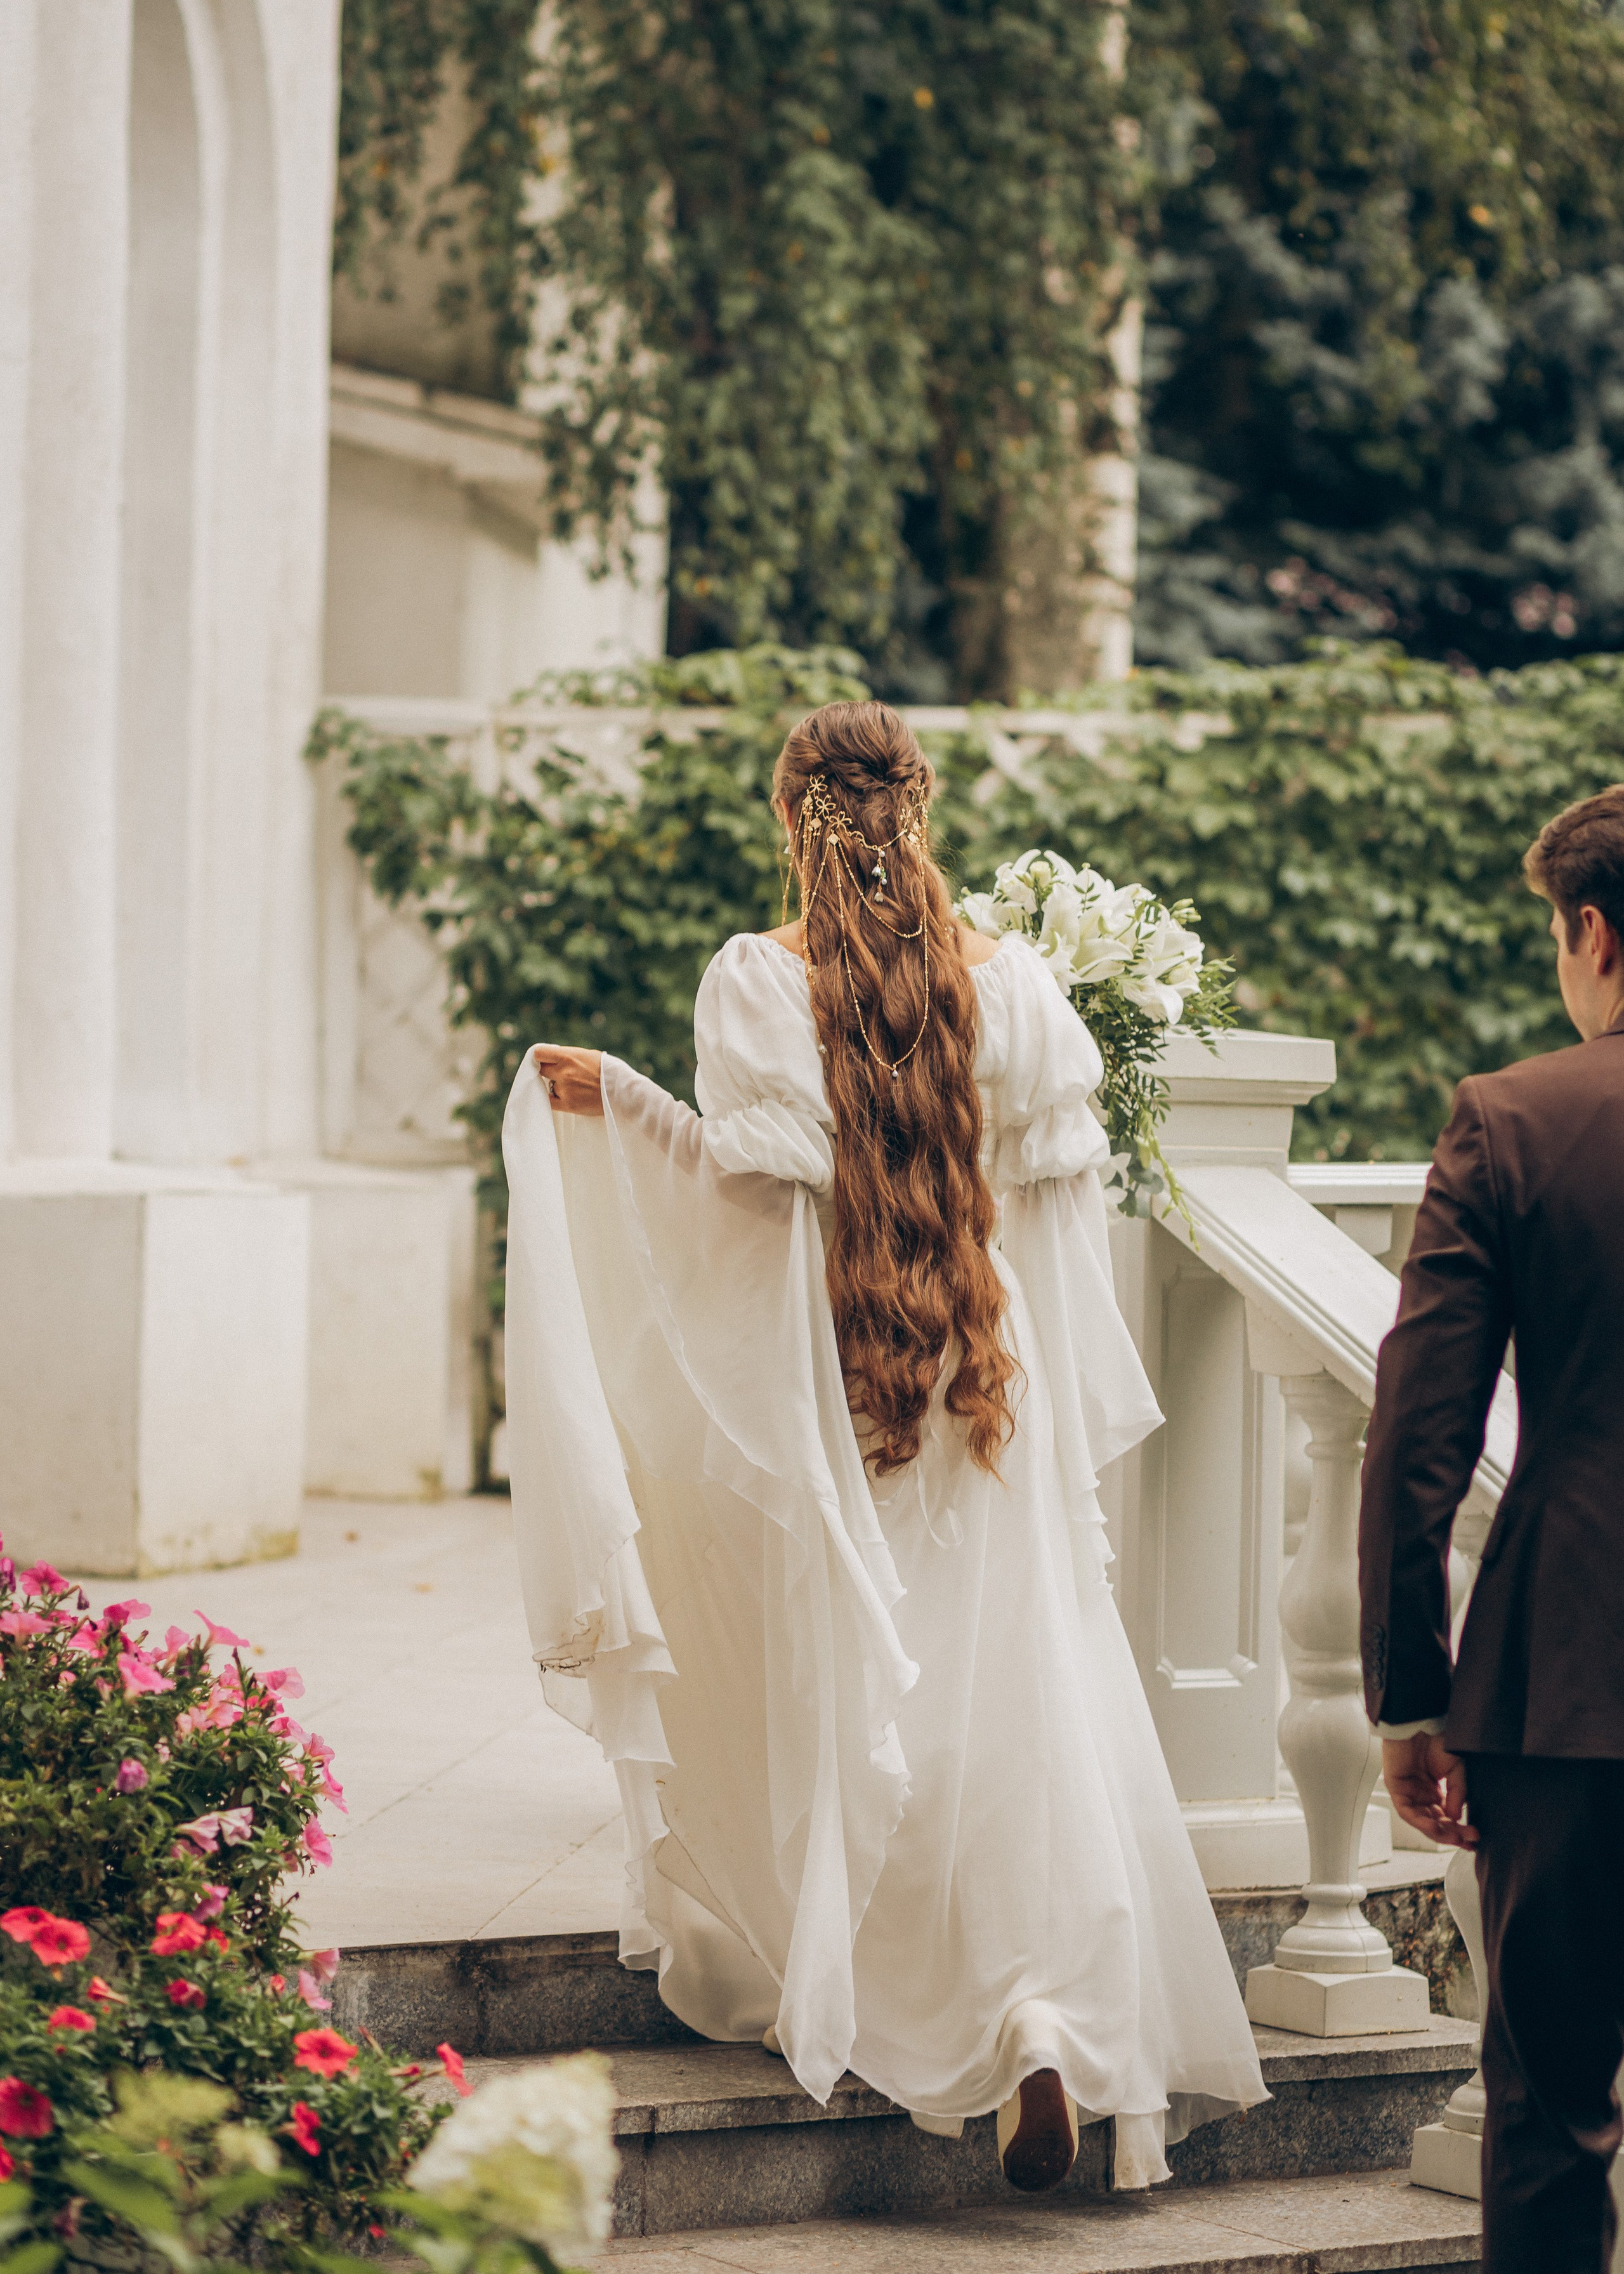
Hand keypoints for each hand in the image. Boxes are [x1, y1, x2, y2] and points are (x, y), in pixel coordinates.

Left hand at [532, 1044, 603, 1115]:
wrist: (622, 1092)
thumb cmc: (609, 1071)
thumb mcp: (590, 1055)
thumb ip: (570, 1056)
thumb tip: (554, 1058)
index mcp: (568, 1056)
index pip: (538, 1053)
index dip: (539, 1056)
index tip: (542, 1060)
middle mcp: (563, 1072)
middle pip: (541, 1070)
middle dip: (547, 1071)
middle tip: (556, 1074)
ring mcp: (564, 1089)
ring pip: (547, 1086)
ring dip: (555, 1085)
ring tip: (572, 1087)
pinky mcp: (567, 1105)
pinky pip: (550, 1101)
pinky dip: (554, 1098)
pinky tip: (563, 1096)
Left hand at [1382, 1733, 1477, 1847]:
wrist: (1420, 1722)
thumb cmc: (1437, 1739)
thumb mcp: (1456, 1770)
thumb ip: (1457, 1794)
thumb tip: (1456, 1818)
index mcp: (1435, 1790)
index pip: (1447, 1817)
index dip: (1460, 1830)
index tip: (1475, 1839)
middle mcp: (1421, 1794)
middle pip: (1436, 1822)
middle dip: (1453, 1834)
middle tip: (1469, 1841)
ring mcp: (1408, 1793)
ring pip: (1422, 1821)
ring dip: (1439, 1831)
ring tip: (1456, 1837)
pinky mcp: (1396, 1788)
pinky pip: (1407, 1812)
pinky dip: (1421, 1821)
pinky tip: (1435, 1827)